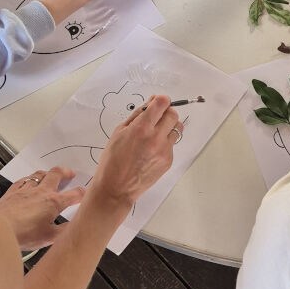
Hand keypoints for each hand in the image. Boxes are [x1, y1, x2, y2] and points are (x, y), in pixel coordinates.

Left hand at [0, 167, 84, 249]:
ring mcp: (27, 189)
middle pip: (57, 174)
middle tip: (71, 174)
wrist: (1, 230)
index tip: (85, 193)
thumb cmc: (25, 234)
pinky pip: (24, 180)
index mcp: (54, 203)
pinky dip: (30, 179)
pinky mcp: (13, 191)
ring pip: (40, 174)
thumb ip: (65, 231)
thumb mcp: (49, 238)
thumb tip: (75, 227)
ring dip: (48, 174)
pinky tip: (29, 181)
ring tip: (51, 176)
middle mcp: (42, 192)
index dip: (82, 193)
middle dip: (66, 172)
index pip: (74, 194)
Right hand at [86, 94, 179, 214]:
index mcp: (141, 128)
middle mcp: (156, 137)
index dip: (160, 100)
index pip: (162, 103)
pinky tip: (151, 150)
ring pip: (177, 128)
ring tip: (154, 134)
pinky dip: (164, 142)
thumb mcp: (119, 132)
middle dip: (166, 112)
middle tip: (156, 118)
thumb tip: (151, 102)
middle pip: (173, 113)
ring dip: (168, 127)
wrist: (116, 188)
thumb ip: (137, 115)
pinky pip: (172, 144)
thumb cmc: (113, 160)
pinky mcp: (168, 160)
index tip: (157, 103)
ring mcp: (164, 150)